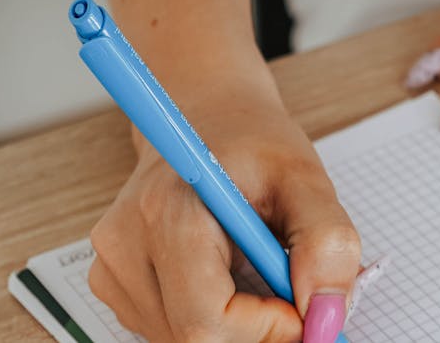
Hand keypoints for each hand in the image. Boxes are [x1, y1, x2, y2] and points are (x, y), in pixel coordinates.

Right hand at [88, 91, 360, 341]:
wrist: (209, 118)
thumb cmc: (255, 142)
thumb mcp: (306, 179)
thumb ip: (327, 242)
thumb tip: (326, 314)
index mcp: (169, 212)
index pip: (207, 318)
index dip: (268, 330)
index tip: (306, 310)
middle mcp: (126, 245)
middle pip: (194, 337)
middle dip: (258, 330)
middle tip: (294, 298)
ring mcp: (113, 268)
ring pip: (183, 339)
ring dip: (238, 324)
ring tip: (260, 271)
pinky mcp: (115, 283)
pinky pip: (172, 329)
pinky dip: (215, 318)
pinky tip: (232, 277)